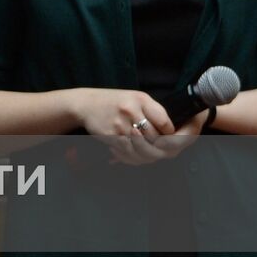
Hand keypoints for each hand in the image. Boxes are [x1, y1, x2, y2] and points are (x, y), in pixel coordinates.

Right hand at [72, 88, 198, 165]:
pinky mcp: (111, 137)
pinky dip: (134, 157)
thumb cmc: (114, 102)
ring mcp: (120, 125)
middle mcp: (130, 111)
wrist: (86, 104)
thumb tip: (170, 132)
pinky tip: (133, 153)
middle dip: (160, 147)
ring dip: (148, 154)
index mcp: (140, 100)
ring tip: (148, 153)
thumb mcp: (136, 98)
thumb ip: (154, 112)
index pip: (165, 123)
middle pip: (156, 139)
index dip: (171, 134)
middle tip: (161, 149)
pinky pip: (129, 153)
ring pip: (143, 150)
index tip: (169, 136)